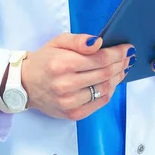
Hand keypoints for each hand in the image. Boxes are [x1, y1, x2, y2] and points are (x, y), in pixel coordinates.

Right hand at [21, 33, 135, 120]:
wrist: (25, 84)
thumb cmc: (44, 60)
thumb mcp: (58, 42)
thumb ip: (79, 40)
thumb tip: (98, 43)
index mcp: (62, 64)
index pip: (100, 59)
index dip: (117, 53)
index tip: (127, 48)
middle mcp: (66, 85)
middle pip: (105, 74)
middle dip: (121, 64)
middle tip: (128, 57)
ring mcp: (70, 102)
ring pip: (105, 88)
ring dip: (118, 77)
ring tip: (123, 68)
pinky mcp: (73, 114)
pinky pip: (99, 102)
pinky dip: (110, 91)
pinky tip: (112, 82)